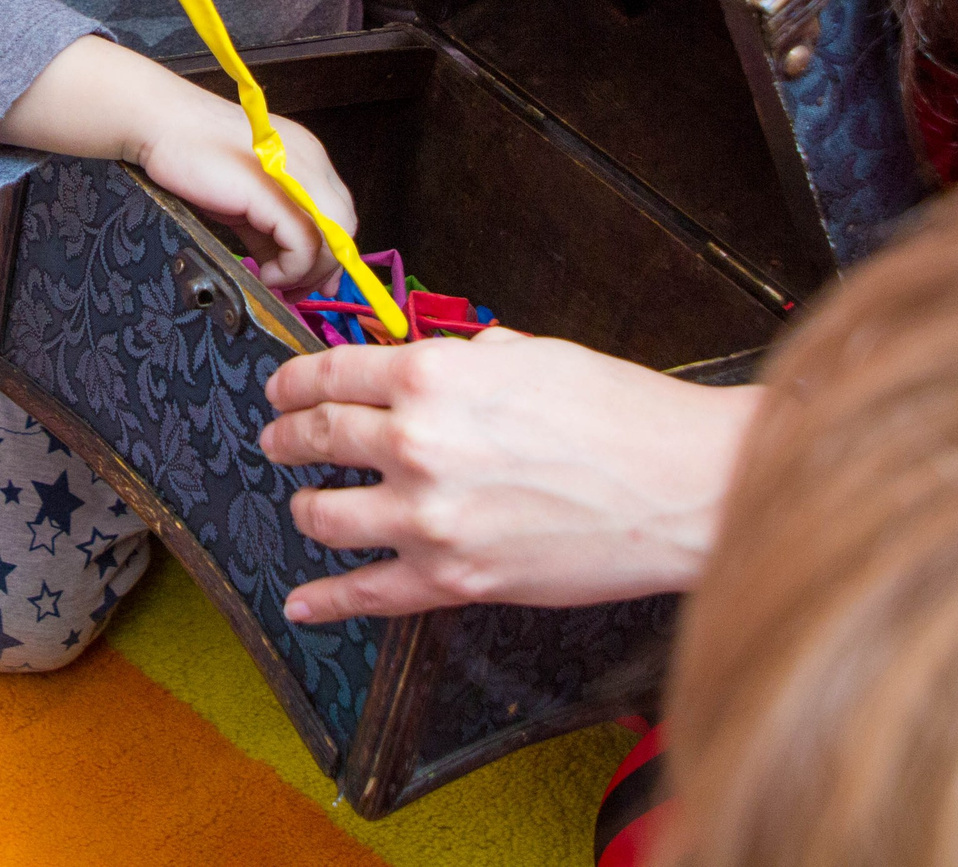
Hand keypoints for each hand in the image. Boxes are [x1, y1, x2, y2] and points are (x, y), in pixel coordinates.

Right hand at [136, 93, 347, 291]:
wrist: (161, 124)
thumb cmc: (194, 155)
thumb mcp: (244, 202)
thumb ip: (272, 233)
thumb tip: (289, 274)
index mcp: (307, 160)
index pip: (339, 214)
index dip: (331, 254)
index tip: (310, 282)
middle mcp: (312, 163)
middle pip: (344, 227)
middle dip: (323, 268)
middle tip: (295, 291)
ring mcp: (298, 174)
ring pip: (333, 238)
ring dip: (307, 274)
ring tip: (275, 281)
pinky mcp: (275, 191)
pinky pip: (304, 244)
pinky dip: (290, 269)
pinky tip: (265, 273)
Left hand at [257, 330, 760, 620]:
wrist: (680, 486)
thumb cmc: (621, 414)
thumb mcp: (531, 353)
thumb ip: (466, 360)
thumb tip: (434, 365)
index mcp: (432, 375)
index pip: (331, 372)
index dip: (294, 382)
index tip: (282, 389)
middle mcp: (416, 442)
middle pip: (316, 438)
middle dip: (286, 438)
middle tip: (277, 441)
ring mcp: (428, 516)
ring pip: (325, 516)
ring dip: (304, 508)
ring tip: (303, 506)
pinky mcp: (454, 578)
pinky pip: (368, 594)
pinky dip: (328, 601)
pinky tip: (305, 604)